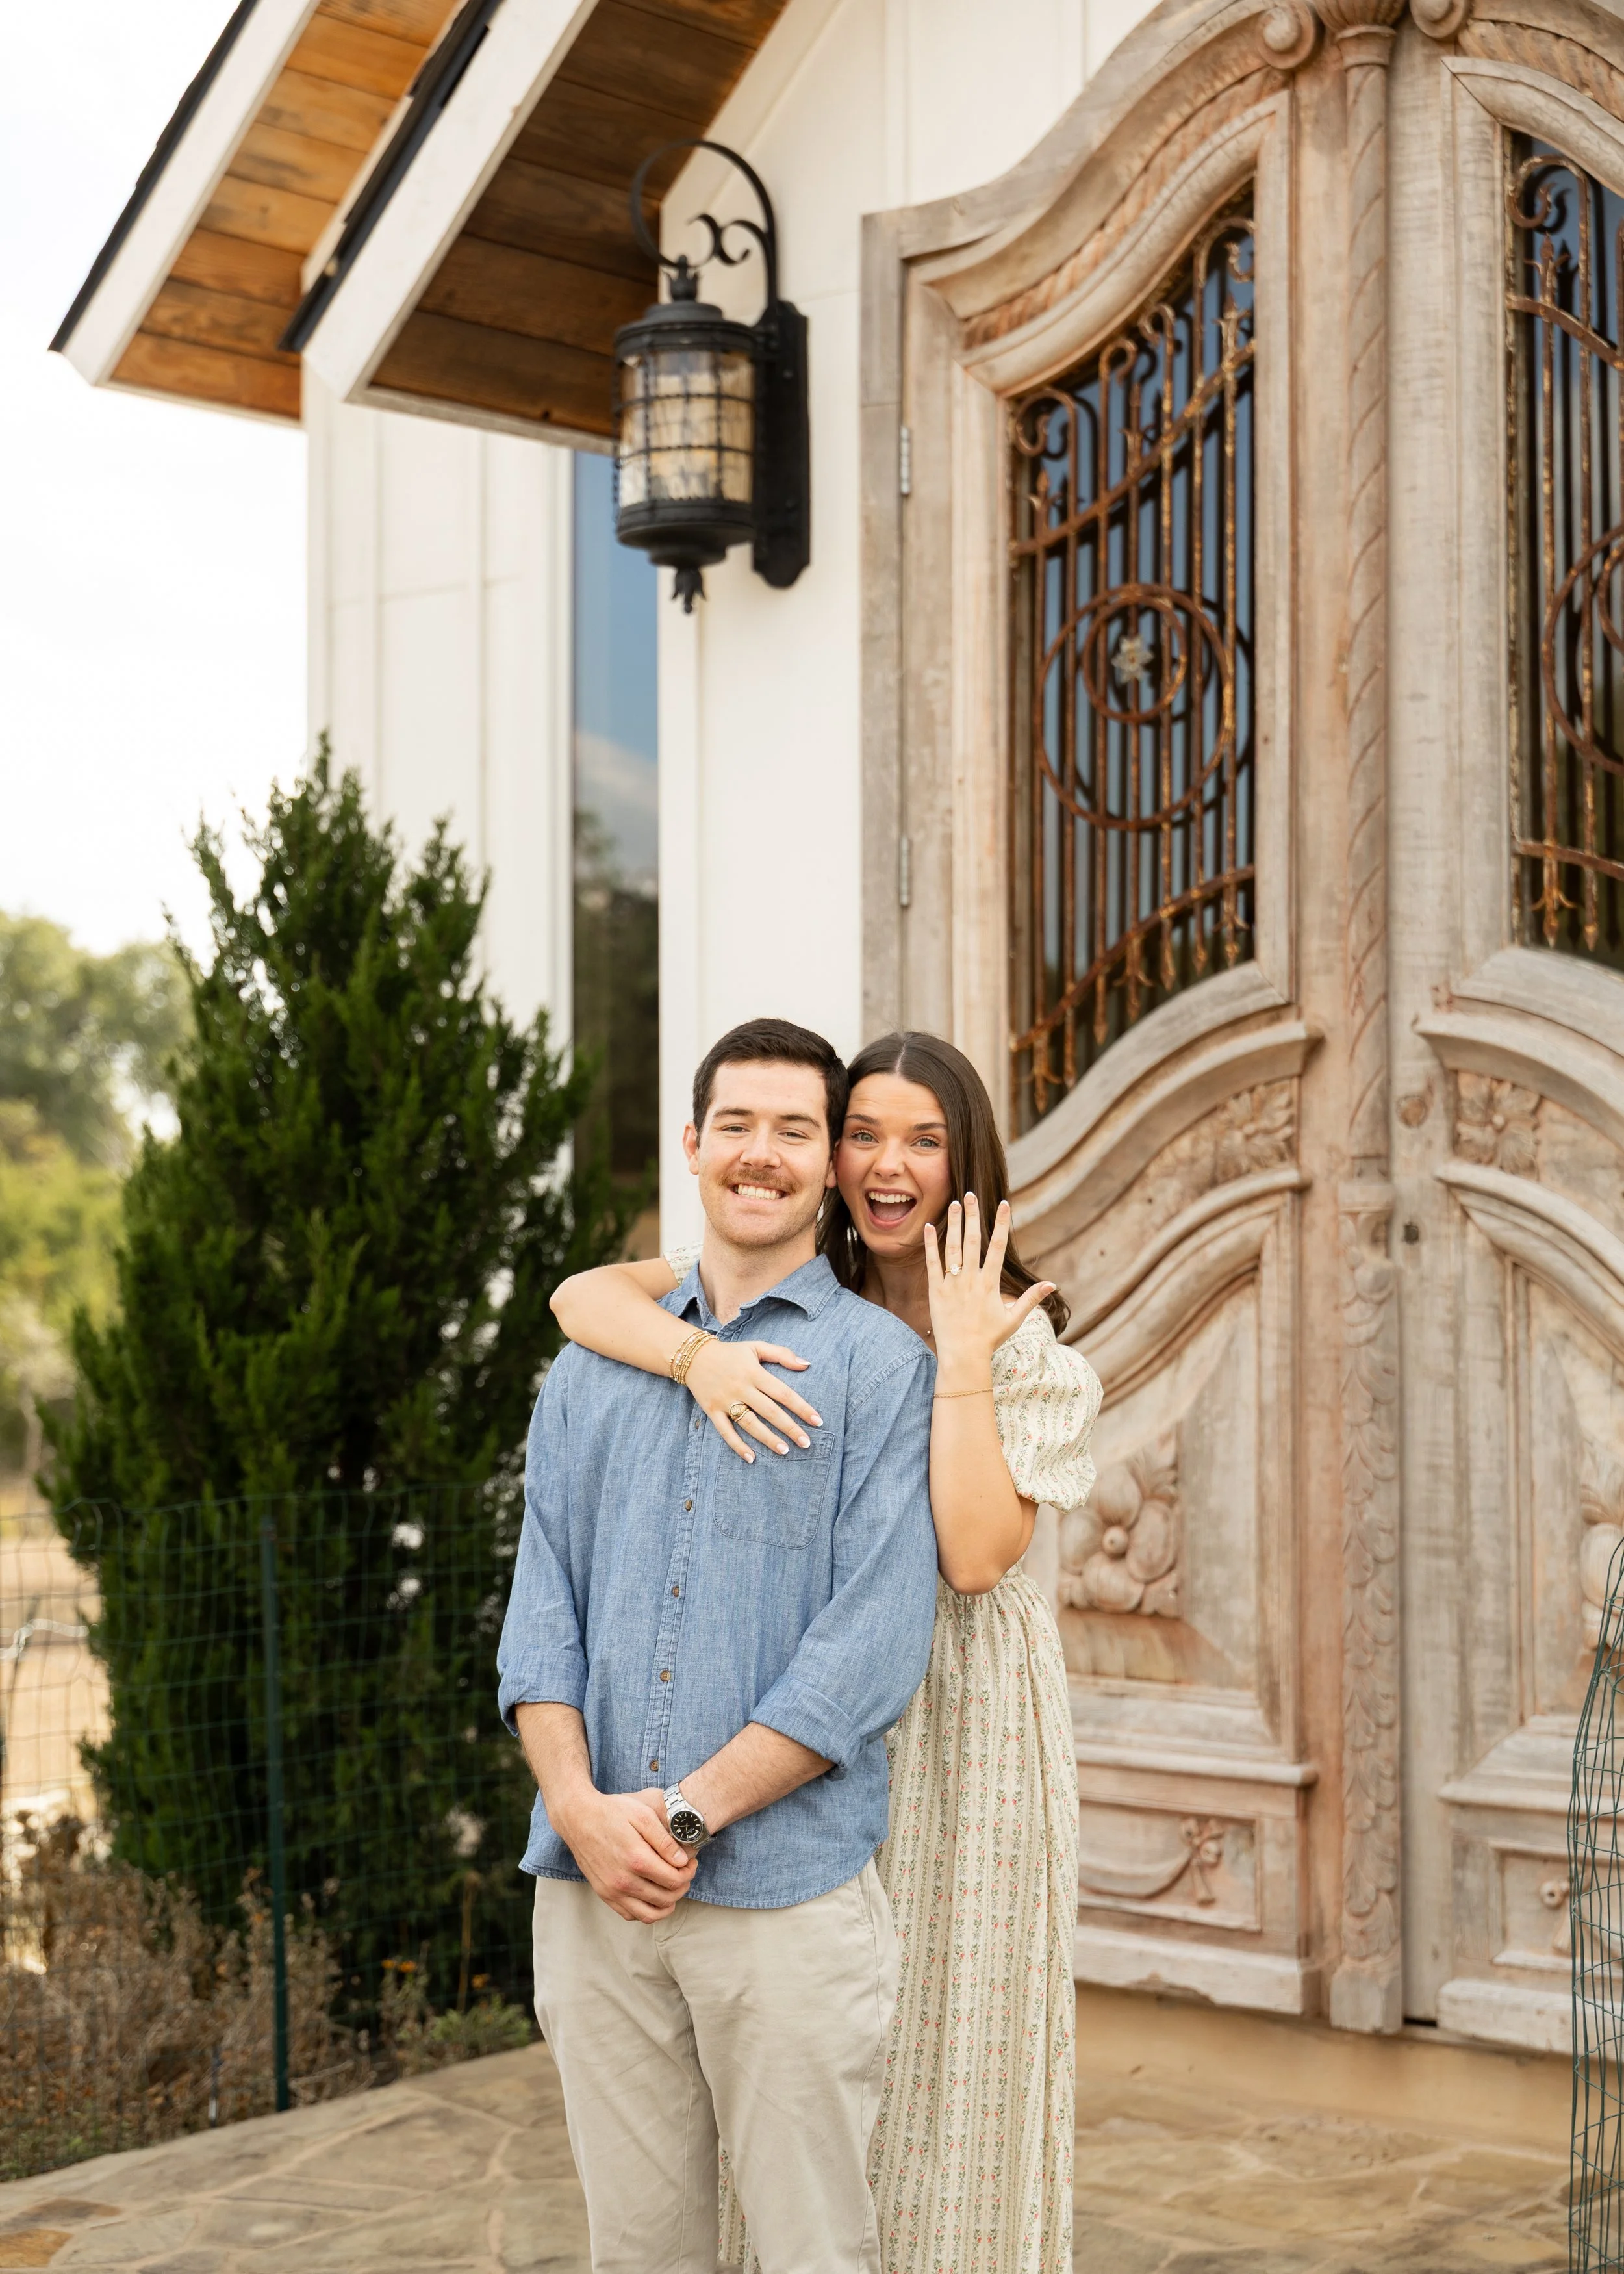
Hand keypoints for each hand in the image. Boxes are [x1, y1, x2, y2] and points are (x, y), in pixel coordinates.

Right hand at [553, 1787, 697, 1921]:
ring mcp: (612, 1891)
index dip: (689, 1873)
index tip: (691, 1863)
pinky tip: (652, 1895)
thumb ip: (664, 1840)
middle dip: (682, 1886)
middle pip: (666, 1898)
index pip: (674, 1880)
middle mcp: (624, 1881)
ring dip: (667, 1904)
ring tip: (672, 1888)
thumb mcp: (642, 1814)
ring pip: (650, 1914)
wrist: (578, 1818)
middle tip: (685, 1872)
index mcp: (637, 1859)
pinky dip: (646, 1911)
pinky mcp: (604, 1894)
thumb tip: (683, 1860)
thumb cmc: (612, 1812)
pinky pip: (631, 1915)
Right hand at [685, 1339, 820, 1461]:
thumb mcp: (756, 1347)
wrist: (693, 1356)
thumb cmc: (731, 1353)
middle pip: (770, 1411)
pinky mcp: (712, 1411)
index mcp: (754, 1373)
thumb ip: (782, 1354)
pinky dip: (737, 1446)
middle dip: (790, 1428)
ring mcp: (726, 1401)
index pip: (783, 1393)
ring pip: (750, 1424)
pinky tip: (751, 1458)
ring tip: (785, 1451)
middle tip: (807, 1443)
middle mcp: (741, 1388)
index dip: (802, 1407)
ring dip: (768, 1439)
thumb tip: (807, 1364)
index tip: (817, 1421)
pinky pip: (726, 1432)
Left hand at [924, 1195, 1055, 1386]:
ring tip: (953, 1203)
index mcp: (990, 1283)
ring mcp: (952, 1284)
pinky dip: (930, 1245)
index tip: (1003, 1204)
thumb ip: (1031, 1298)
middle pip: (972, 1240)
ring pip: (952, 1247)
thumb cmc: (990, 1338)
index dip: (1001, 1224)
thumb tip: (1052, 1284)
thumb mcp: (1014, 1319)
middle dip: (972, 1215)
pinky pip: (932, 1263)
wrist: (963, 1356)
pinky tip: (928, 1227)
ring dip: (952, 1224)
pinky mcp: (936, 1291)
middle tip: (971, 1194)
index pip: (997, 1246)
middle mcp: (971, 1279)